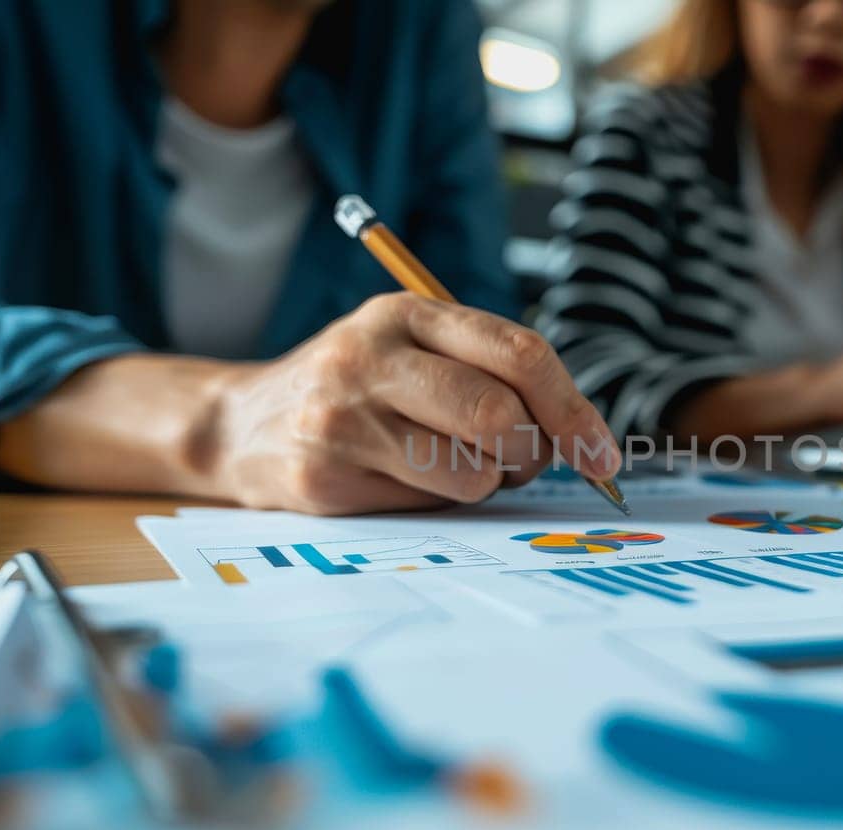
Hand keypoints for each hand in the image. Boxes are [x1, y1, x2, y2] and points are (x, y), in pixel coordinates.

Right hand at [209, 292, 620, 513]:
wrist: (239, 424)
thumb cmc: (357, 390)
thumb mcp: (413, 350)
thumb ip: (489, 373)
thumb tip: (580, 435)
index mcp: (409, 313)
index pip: (519, 354)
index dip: (573, 410)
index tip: (603, 455)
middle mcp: (373, 355)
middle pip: (499, 415)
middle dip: (531, 454)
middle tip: (521, 462)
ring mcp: (345, 415)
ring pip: (472, 471)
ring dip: (484, 483)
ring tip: (449, 465)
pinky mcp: (326, 474)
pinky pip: (427, 504)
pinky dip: (438, 502)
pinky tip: (401, 480)